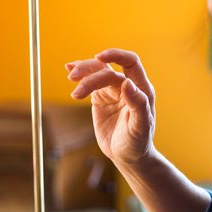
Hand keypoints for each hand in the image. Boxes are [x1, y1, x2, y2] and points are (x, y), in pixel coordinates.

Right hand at [66, 49, 155, 164]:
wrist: (127, 156)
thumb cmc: (138, 143)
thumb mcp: (140, 127)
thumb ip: (137, 104)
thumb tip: (127, 83)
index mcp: (141, 89)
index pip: (131, 62)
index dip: (116, 55)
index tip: (99, 57)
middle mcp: (127, 85)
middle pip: (107, 68)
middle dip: (90, 71)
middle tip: (73, 79)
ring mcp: (113, 90)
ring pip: (97, 72)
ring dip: (83, 72)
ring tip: (71, 80)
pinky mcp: (101, 97)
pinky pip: (90, 81)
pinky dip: (81, 75)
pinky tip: (69, 69)